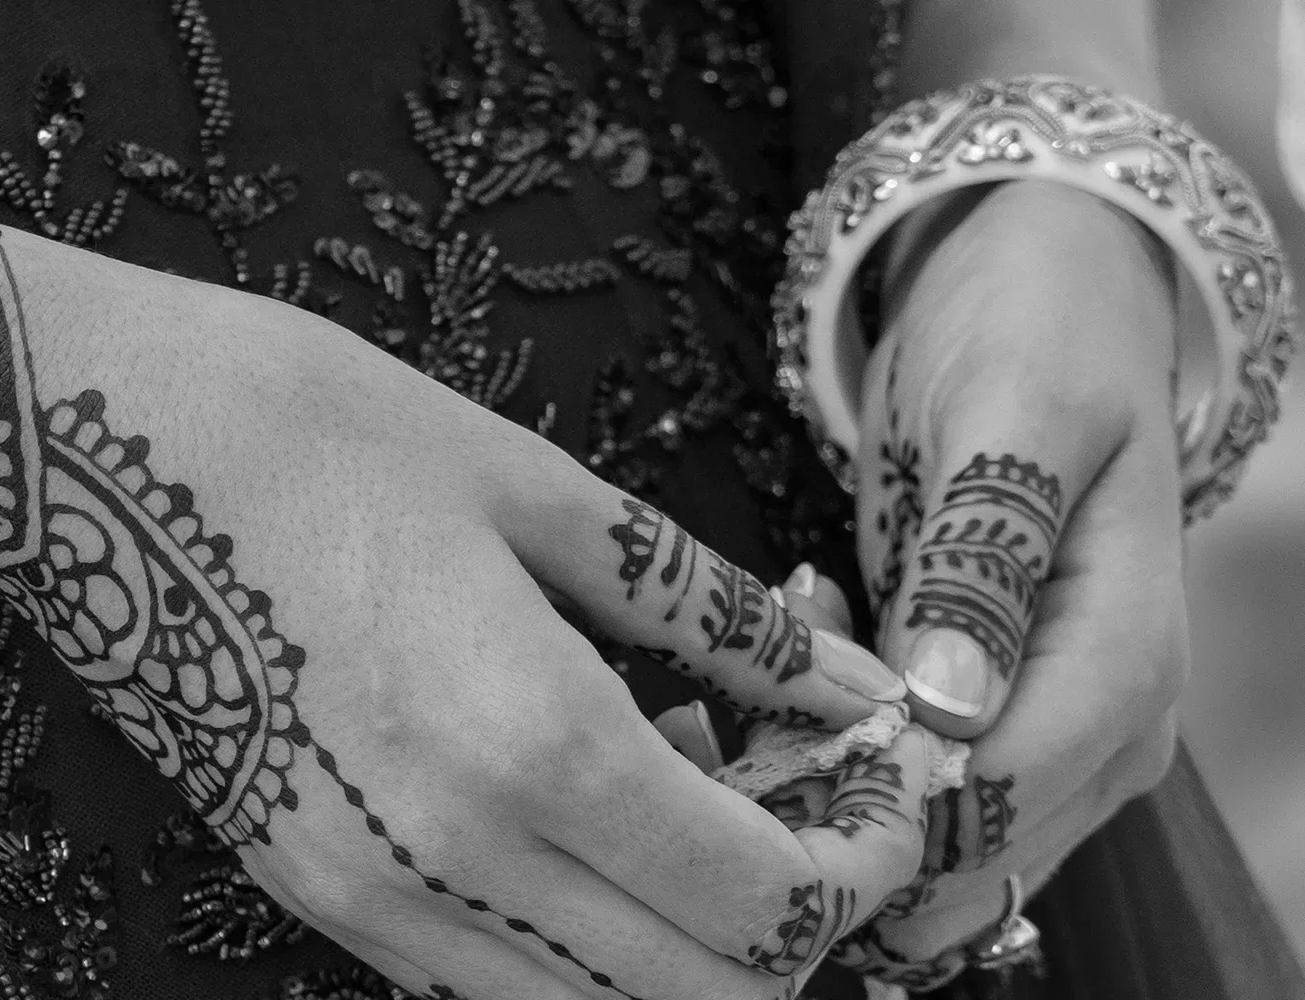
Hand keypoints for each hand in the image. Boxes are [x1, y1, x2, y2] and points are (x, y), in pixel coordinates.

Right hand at [0, 190, 930, 996]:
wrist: (80, 444)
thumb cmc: (310, 429)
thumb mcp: (537, 491)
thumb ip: (713, 613)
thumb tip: (854, 689)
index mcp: (534, 742)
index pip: (767, 910)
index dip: (860, 872)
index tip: (876, 790)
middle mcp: (453, 858)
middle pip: (698, 998)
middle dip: (789, 927)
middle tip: (804, 809)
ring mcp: (364, 893)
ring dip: (675, 944)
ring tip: (690, 812)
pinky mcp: (302, 887)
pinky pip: (479, 976)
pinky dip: (566, 940)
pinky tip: (573, 819)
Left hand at [826, 181, 1188, 981]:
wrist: (1053, 300)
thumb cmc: (1033, 334)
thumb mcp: (1007, 412)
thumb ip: (978, 558)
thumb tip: (952, 704)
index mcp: (1125, 662)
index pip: (996, 801)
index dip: (868, 789)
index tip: (770, 718)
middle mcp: (1108, 736)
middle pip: (958, 856)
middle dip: (826, 793)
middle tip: (750, 673)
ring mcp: (1056, 748)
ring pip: (925, 854)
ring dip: (818, 778)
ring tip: (776, 648)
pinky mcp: (994, 736)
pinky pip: (905, 806)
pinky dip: (827, 757)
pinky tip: (797, 653)